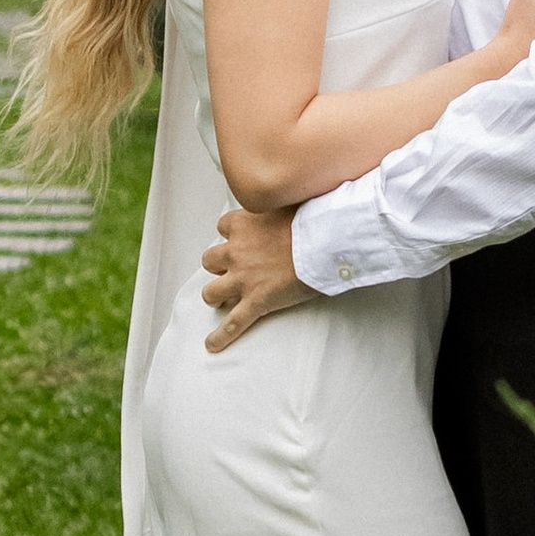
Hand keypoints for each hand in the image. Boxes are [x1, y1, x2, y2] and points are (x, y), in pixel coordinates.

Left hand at [201, 201, 313, 347]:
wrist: (324, 242)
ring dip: (216, 294)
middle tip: (234, 268)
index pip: (224, 226)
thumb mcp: (292, 200)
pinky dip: (221, 336)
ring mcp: (243, 279)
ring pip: (211, 291)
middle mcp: (236, 251)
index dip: (232, 234)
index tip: (242, 237)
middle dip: (220, 265)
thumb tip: (294, 190)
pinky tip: (212, 344)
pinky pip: (232, 324)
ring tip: (222, 298)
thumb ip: (283, 199)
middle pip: (210, 260)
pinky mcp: (255, 301)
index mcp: (243, 224)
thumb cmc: (313, 220)